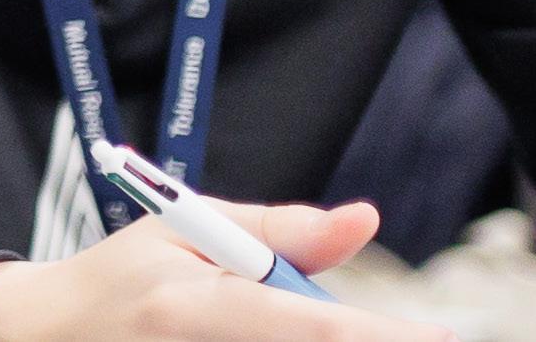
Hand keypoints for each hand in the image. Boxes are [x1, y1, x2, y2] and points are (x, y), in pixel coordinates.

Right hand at [0, 195, 458, 340]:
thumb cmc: (115, 284)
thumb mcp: (185, 233)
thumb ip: (277, 231)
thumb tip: (365, 220)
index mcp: (194, 310)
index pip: (308, 329)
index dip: (378, 338)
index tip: (435, 340)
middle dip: (333, 334)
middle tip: (295, 307)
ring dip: (296, 340)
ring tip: (228, 313)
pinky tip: (228, 329)